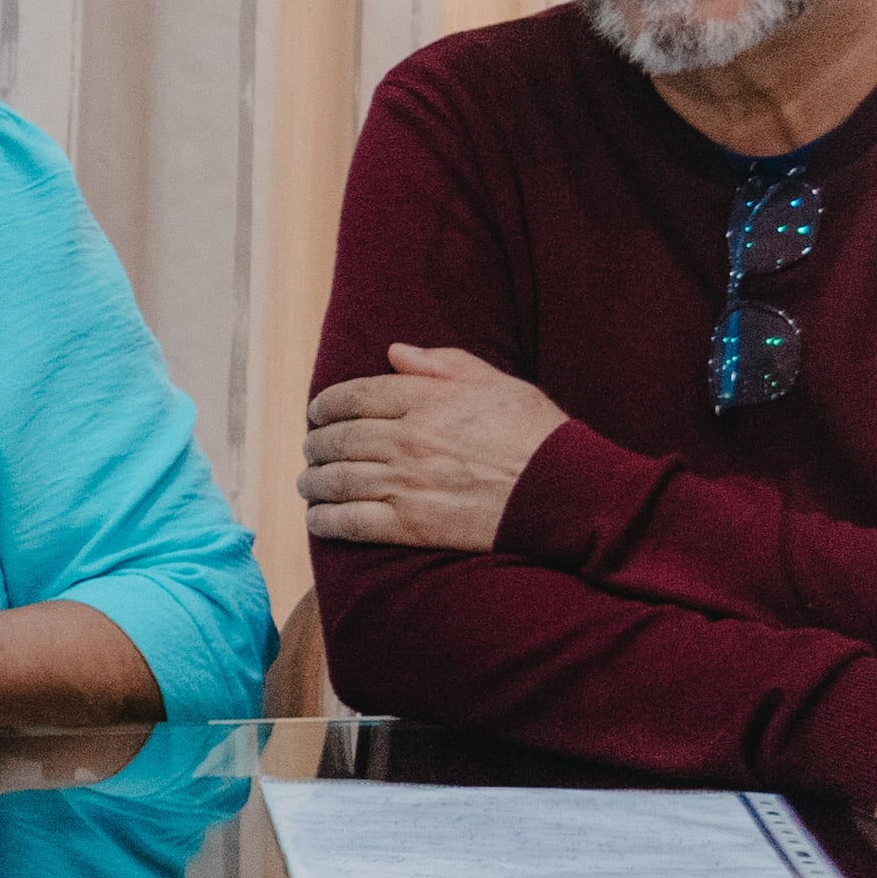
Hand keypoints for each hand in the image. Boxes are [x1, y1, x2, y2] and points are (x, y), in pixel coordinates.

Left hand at [298, 343, 572, 550]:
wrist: (566, 492)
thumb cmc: (537, 435)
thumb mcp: (497, 384)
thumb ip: (444, 365)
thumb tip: (395, 352)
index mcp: (426, 401)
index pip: (354, 396)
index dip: (327, 405)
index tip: (319, 412)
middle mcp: (408, 439)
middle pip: (339, 438)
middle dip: (317, 444)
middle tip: (312, 448)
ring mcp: (406, 483)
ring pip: (337, 479)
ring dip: (314, 481)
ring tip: (310, 483)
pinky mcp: (412, 525)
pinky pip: (351, 522)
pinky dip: (326, 520)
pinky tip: (318, 519)